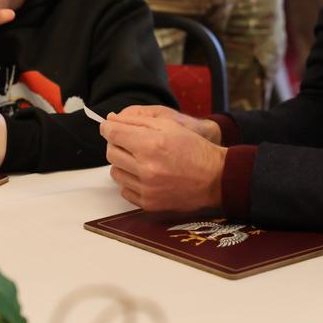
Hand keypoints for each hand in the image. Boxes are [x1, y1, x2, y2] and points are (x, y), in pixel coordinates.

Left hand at [100, 110, 225, 211]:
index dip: (108, 127)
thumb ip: (137, 120)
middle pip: (111, 152)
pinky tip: (144, 174)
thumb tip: (111, 119)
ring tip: (139, 158)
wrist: (214, 177)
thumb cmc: (193, 148)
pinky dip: (130, 180)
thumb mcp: (168, 124)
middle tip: (129, 141)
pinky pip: (125, 189)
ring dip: (122, 162)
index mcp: (150, 145)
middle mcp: (146, 169)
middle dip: (116, 143)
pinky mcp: (148, 203)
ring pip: (115, 172)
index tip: (109, 126)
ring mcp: (146, 188)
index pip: (112, 134)